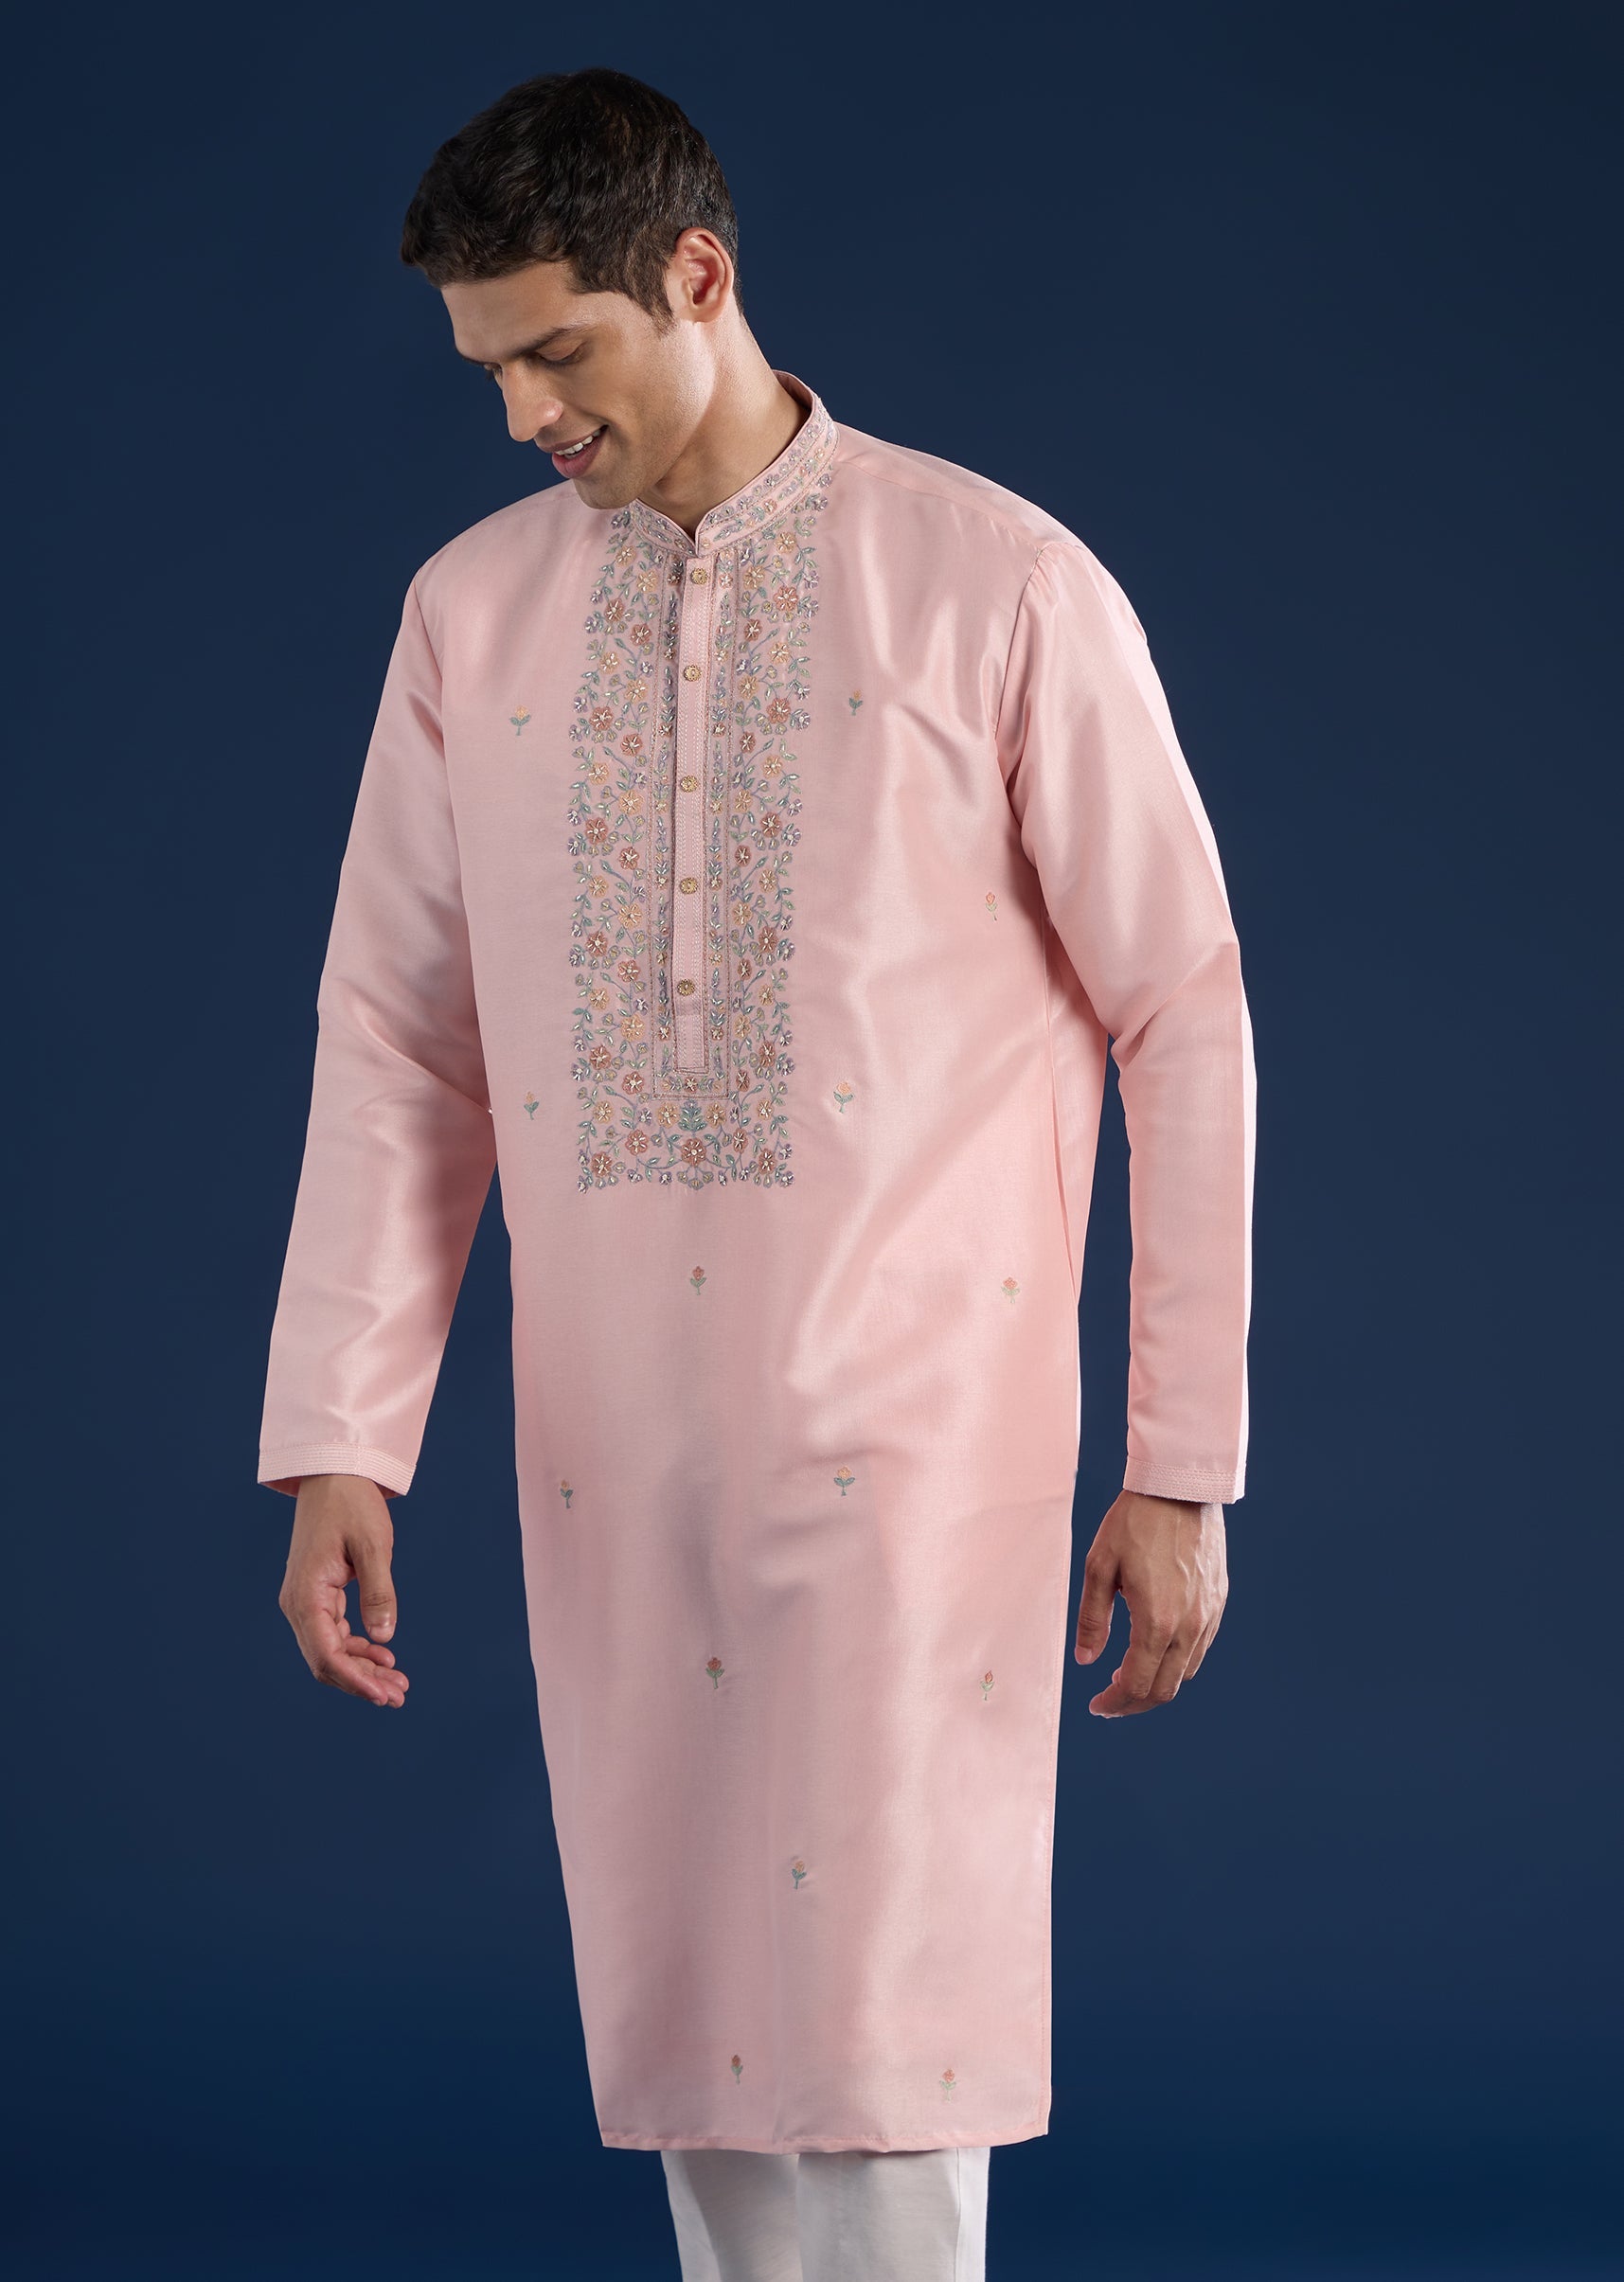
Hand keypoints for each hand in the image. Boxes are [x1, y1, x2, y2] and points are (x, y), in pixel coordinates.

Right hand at [278, 1474, 409, 1708]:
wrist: (334, 1475)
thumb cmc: (352, 1504)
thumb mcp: (373, 1545)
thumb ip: (379, 1591)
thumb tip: (385, 1638)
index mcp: (306, 1594)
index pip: (326, 1654)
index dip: (354, 1680)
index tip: (383, 1695)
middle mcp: (298, 1604)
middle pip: (325, 1661)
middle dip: (361, 1682)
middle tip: (400, 1695)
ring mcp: (305, 1602)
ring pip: (330, 1652)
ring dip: (362, 1670)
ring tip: (398, 1683)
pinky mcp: (317, 1597)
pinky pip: (334, 1635)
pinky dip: (358, 1650)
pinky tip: (384, 1657)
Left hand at [1073, 1490, 1226, 1715]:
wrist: (1180, 1488)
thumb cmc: (1135, 1522)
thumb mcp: (1099, 1566)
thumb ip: (1093, 1619)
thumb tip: (1085, 1660)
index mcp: (1156, 1621)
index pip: (1136, 1684)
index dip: (1114, 1703)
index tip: (1097, 1706)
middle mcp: (1189, 1626)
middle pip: (1163, 1689)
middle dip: (1134, 1703)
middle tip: (1110, 1699)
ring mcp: (1209, 1616)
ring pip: (1185, 1673)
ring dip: (1156, 1684)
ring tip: (1128, 1674)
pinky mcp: (1218, 1603)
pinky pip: (1200, 1649)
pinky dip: (1177, 1663)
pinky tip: (1156, 1649)